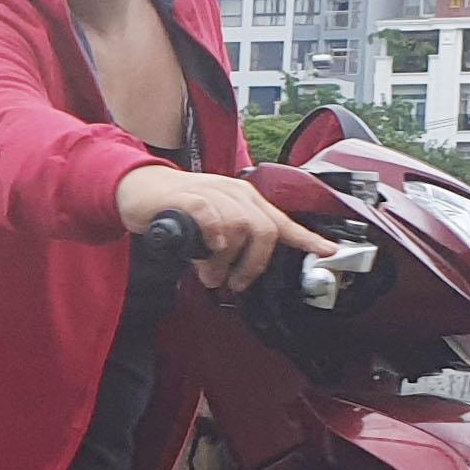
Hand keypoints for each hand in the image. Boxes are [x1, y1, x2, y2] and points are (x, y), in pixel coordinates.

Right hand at [115, 166, 334, 292]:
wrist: (141, 188)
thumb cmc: (178, 209)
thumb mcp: (213, 227)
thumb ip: (230, 248)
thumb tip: (236, 276)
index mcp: (245, 200)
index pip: (281, 221)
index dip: (306, 238)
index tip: (328, 252)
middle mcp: (234, 193)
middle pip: (263, 231)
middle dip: (252, 265)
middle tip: (234, 281)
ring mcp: (212, 192)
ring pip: (237, 229)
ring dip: (224, 261)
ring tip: (208, 272)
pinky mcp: (187, 197)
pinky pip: (209, 216)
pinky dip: (213, 235)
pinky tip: (207, 247)